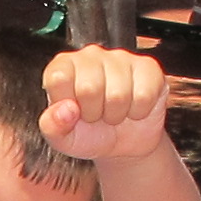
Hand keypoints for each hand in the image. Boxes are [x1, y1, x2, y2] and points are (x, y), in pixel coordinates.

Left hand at [40, 45, 175, 162]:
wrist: (122, 144)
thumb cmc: (89, 134)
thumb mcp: (63, 139)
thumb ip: (52, 126)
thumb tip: (64, 109)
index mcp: (63, 67)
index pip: (59, 78)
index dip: (68, 104)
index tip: (73, 112)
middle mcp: (90, 56)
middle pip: (89, 87)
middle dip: (94, 113)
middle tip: (96, 115)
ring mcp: (120, 58)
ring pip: (118, 94)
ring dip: (117, 114)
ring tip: (113, 112)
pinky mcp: (148, 67)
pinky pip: (144, 94)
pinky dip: (139, 111)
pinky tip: (133, 107)